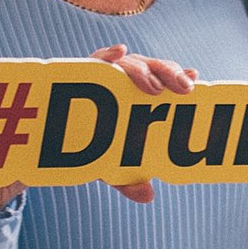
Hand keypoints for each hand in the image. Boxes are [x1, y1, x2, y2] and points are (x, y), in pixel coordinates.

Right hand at [94, 44, 197, 203]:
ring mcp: (105, 74)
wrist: (53, 141)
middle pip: (152, 68)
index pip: (164, 81)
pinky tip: (119, 52)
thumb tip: (147, 196)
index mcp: (139, 96)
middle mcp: (125, 81)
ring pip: (130, 63)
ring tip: (154, 88)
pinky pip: (96, 59)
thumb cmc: (90, 147)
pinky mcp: (82, 72)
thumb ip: (128, 180)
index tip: (194, 82)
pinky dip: (108, 54)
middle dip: (170, 74)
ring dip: (144, 71)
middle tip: (183, 88)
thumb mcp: (110, 167)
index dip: (180, 78)